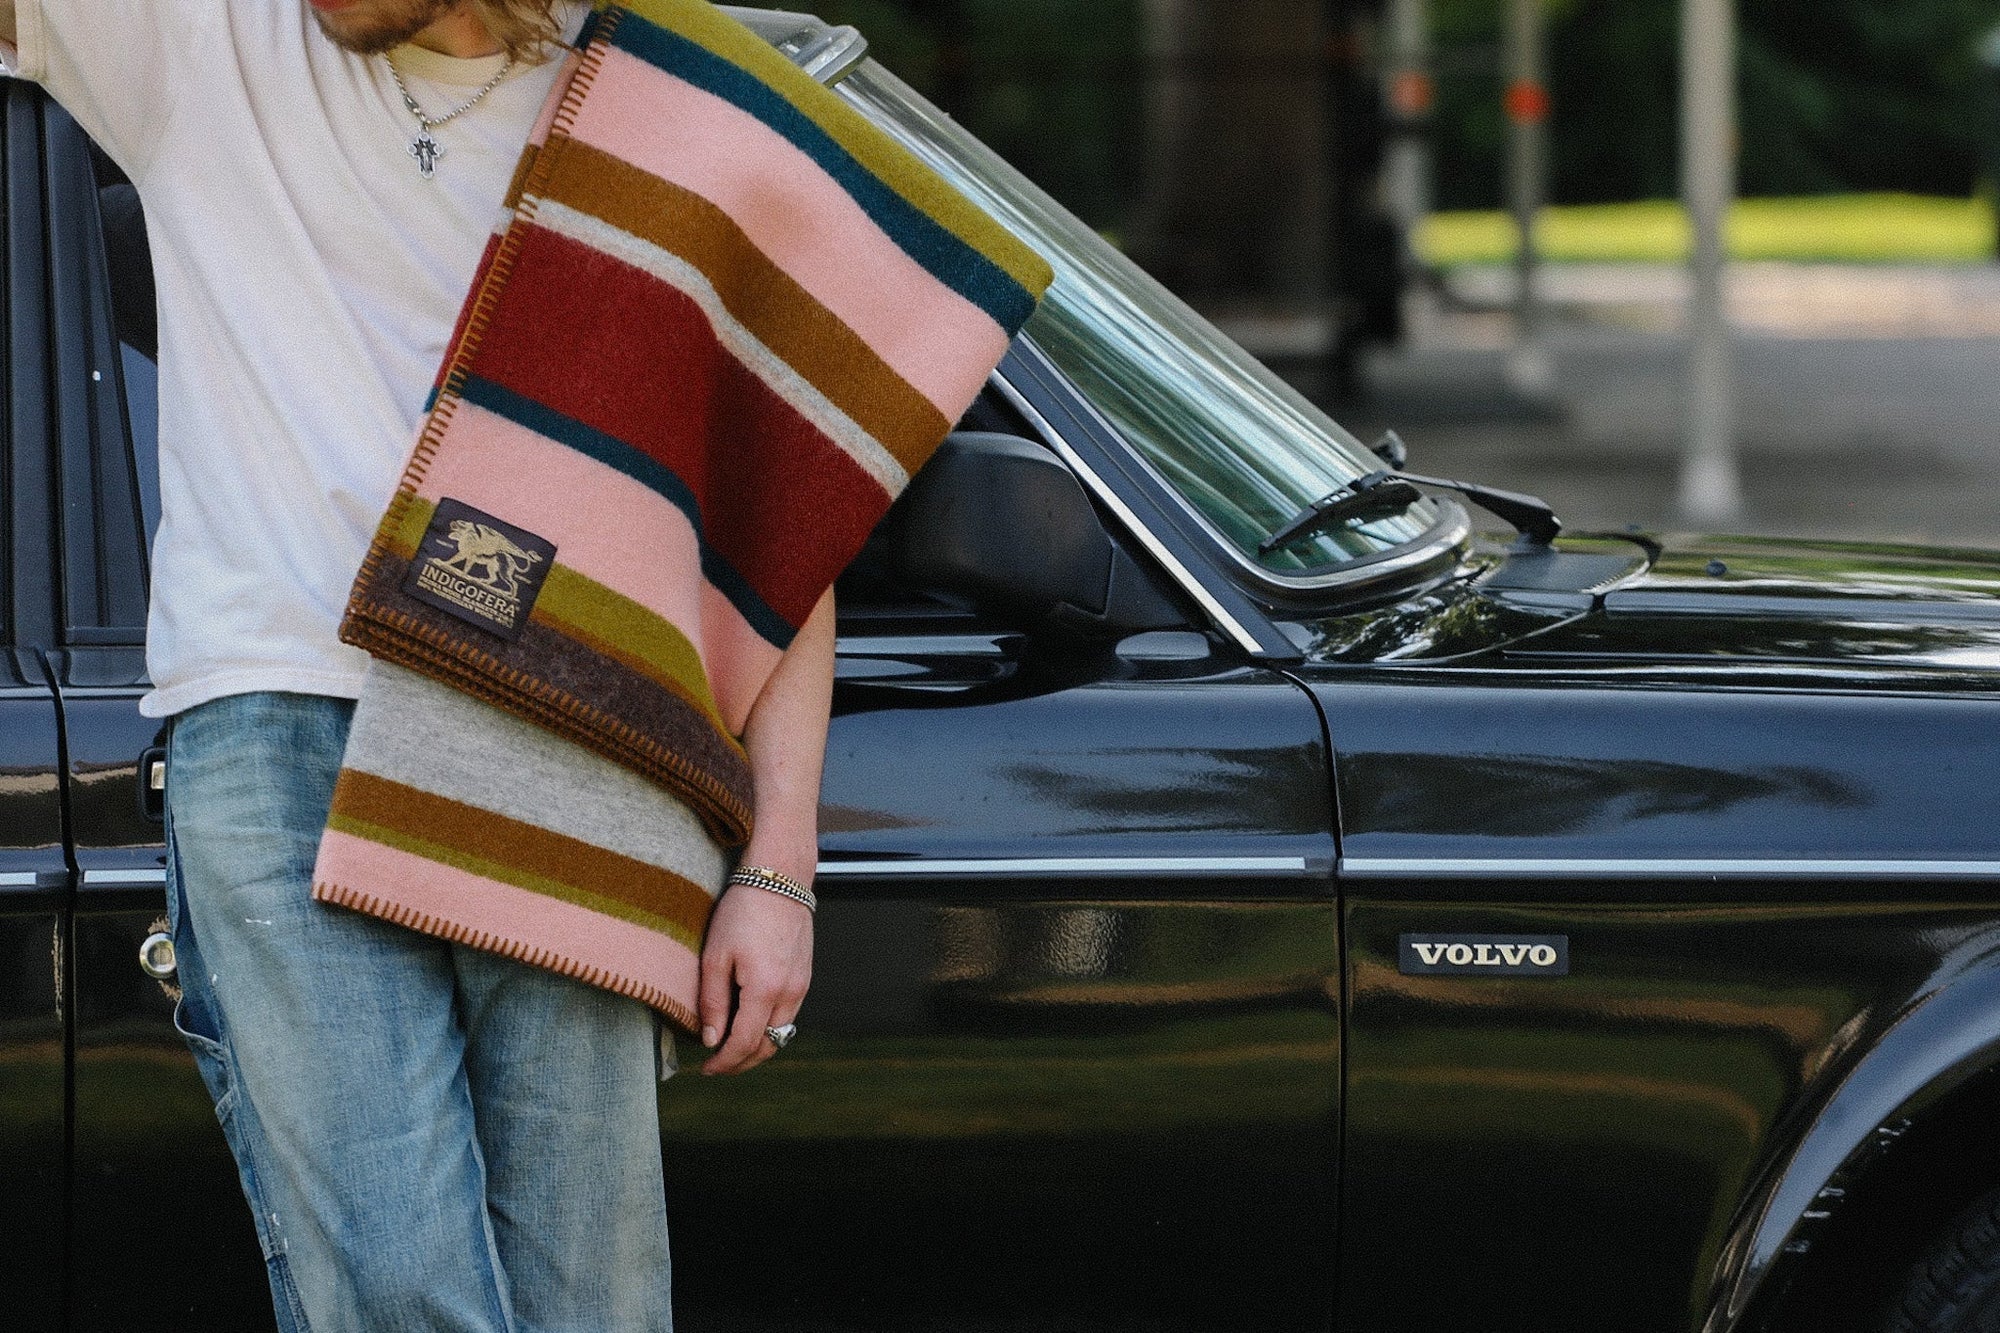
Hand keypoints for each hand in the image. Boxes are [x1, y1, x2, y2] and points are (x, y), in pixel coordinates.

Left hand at [697, 880, 812, 1074]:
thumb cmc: (743, 911)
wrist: (780, 880)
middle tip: (718, 1066)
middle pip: (767, 1046)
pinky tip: (750, 1022)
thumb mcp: (715, 955)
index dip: (724, 1062)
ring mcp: (802, 986)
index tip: (706, 1069)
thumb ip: (712, 1002)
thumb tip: (711, 1039)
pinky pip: (788, 1016)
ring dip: (757, 1048)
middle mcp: (790, 993)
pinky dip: (769, 1028)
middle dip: (742, 1063)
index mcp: (765, 989)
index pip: (744, 1043)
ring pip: (781, 1034)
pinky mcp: (805, 977)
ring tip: (731, 1048)